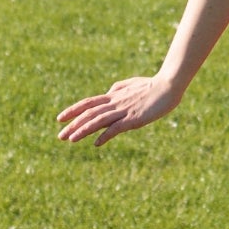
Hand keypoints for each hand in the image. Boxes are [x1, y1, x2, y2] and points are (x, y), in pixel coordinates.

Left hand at [56, 74, 180, 144]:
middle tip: (60, 136)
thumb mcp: (132, 84)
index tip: (60, 118)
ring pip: (99, 120)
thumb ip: (118, 88)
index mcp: (114, 95)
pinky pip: (117, 127)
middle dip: (73, 125)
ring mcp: (124, 110)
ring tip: (70, 139)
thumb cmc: (152, 85)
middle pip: (89, 113)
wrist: (169, 85)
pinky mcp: (134, 118)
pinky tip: (96, 143)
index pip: (88, 103)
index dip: (73, 110)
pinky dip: (105, 135)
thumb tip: (108, 92)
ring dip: (83, 130)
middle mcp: (115, 102)